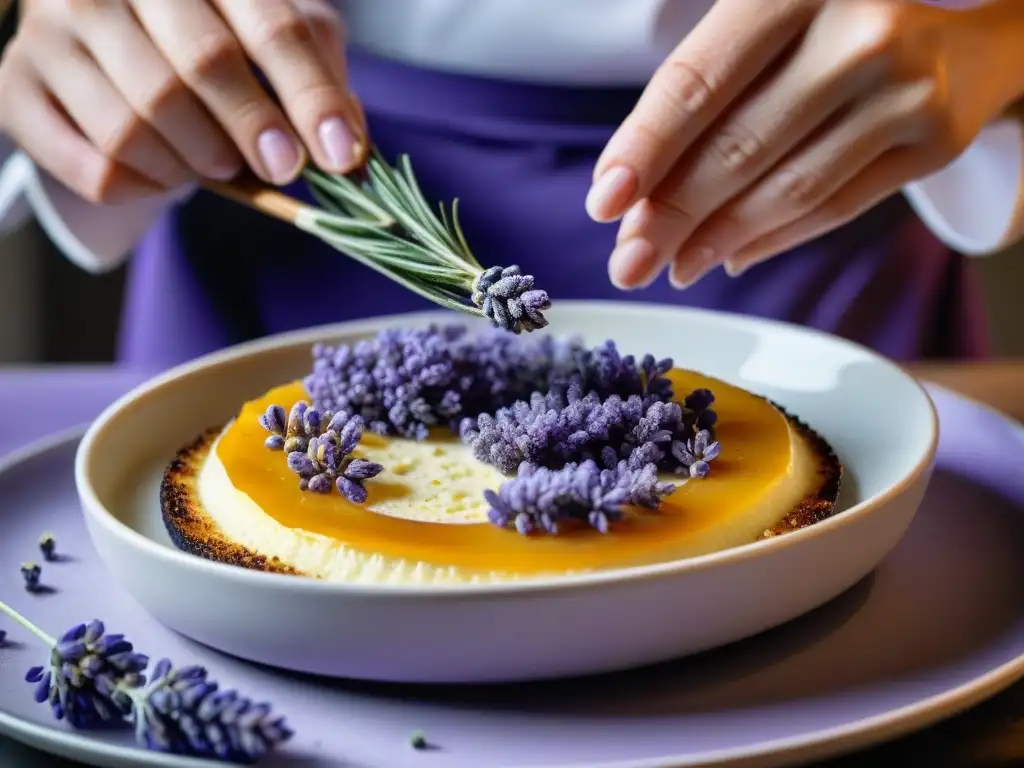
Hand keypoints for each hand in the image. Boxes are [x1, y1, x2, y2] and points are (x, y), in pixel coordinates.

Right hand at [0, 0, 365, 203]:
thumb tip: (351, 144)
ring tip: (217, 164)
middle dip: (254, 129)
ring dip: (195, 164)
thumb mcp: (270, 33)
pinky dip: (144, 188)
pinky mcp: (18, 87)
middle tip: (281, 167)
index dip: (311, 96)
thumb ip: (317, 73)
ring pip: (139, 125)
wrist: (111, 31)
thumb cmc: (209, 32)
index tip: (339, 153)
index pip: (270, 28)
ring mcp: (53, 31)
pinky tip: (165, 175)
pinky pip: (93, 165)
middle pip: (201, 66)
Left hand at [590, 0, 1023, 287]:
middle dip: (671, 215)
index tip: (603, 203)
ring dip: (717, 239)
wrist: (958, 27)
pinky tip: (730, 255)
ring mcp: (906, 87)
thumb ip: (700, 99)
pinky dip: (774, 240)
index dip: (644, 149)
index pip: (698, 82)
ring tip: (673, 265)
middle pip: (739, 146)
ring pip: (789, 188)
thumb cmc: (827, 27)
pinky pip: (837, 208)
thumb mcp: (761, 29)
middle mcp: (856, 30)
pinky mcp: (936, 139)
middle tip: (627, 261)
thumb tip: (632, 199)